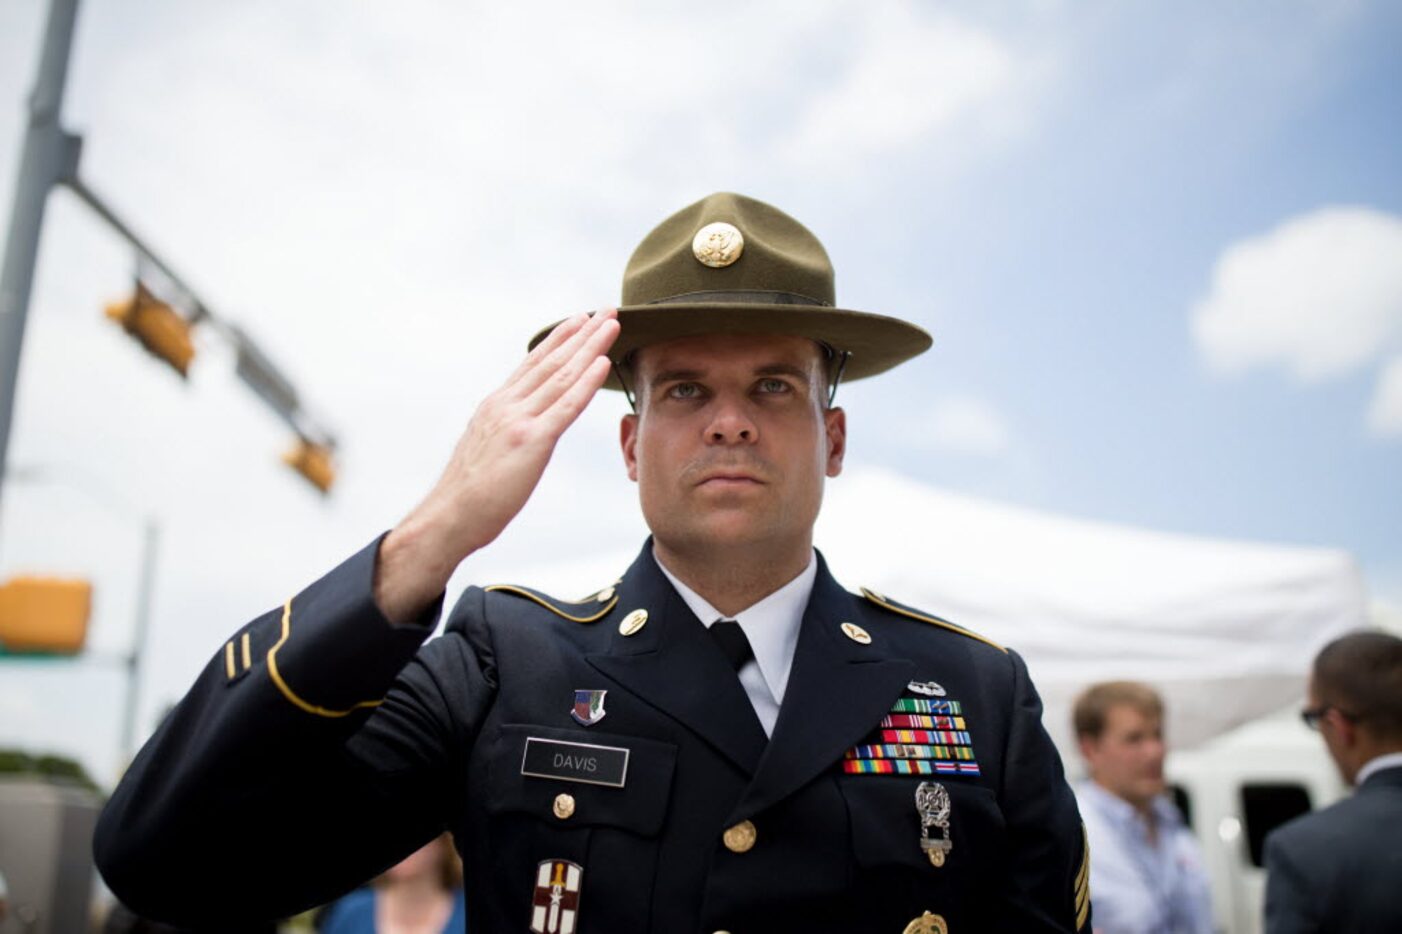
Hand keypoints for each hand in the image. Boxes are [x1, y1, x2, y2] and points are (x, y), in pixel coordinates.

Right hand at [375, 308, 619, 622]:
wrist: (448, 517)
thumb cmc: (467, 495)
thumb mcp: (486, 450)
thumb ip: (505, 431)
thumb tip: (520, 427)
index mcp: (496, 406)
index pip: (533, 364)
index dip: (559, 340)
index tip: (580, 319)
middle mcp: (506, 405)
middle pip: (551, 361)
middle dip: (582, 333)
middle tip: (606, 309)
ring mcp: (518, 421)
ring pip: (562, 375)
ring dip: (591, 346)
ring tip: (612, 323)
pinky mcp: (530, 442)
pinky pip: (565, 406)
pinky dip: (586, 382)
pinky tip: (603, 363)